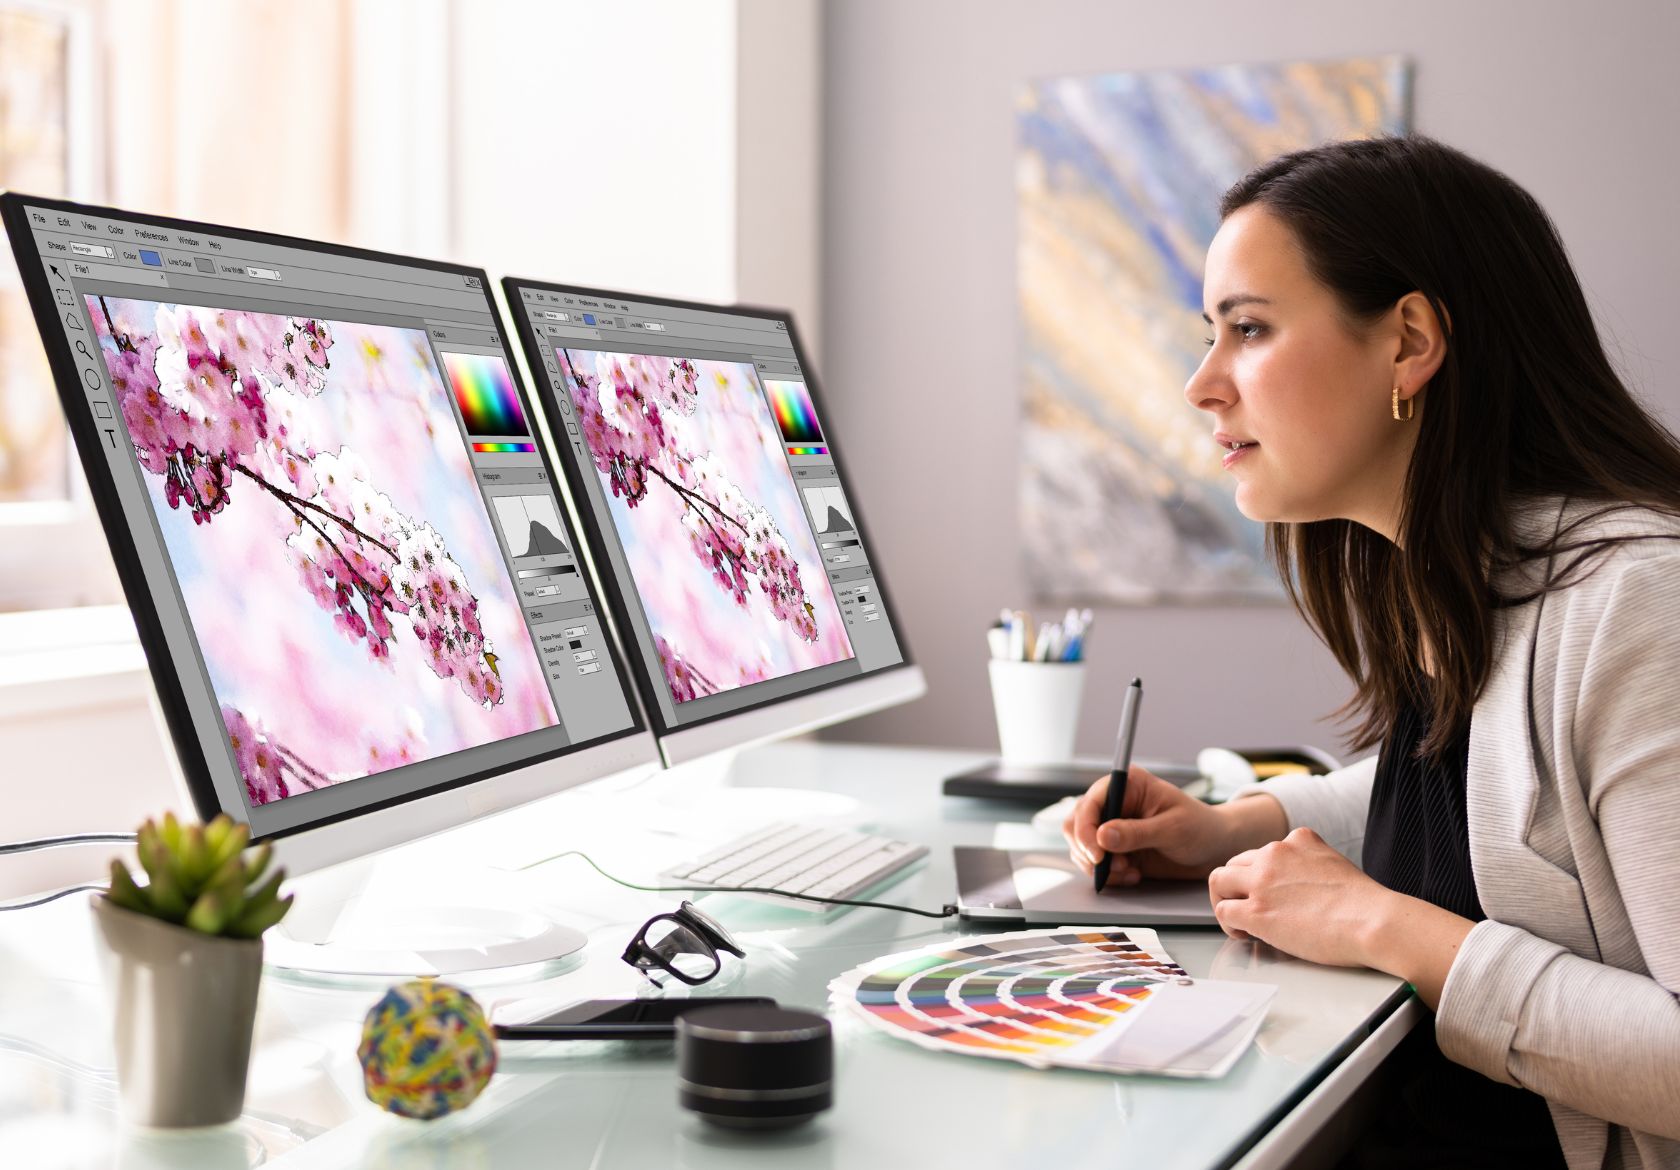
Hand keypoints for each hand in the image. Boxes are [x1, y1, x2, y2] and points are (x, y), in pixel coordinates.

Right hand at [1063, 765, 1240, 885]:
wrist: (1213, 848)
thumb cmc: (1200, 828)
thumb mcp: (1172, 829)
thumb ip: (1136, 833)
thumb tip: (1102, 836)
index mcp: (1127, 785)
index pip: (1090, 803)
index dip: (1086, 829)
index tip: (1097, 854)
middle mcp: (1114, 803)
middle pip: (1076, 825)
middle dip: (1088, 851)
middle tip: (1111, 868)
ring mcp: (1112, 827)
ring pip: (1081, 846)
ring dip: (1099, 866)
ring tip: (1128, 872)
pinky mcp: (1115, 849)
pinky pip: (1096, 864)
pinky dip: (1109, 875)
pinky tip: (1133, 876)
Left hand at [1207, 827, 1392, 967]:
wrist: (1374, 922)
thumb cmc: (1365, 906)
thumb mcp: (1334, 864)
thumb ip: (1309, 866)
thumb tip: (1298, 887)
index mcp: (1297, 841)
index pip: (1262, 853)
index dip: (1262, 876)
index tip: (1270, 894)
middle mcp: (1275, 854)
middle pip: (1236, 864)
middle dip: (1239, 887)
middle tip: (1249, 908)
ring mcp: (1262, 881)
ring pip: (1220, 881)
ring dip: (1226, 900)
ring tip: (1241, 920)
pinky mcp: (1256, 911)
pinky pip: (1223, 910)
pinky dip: (1229, 923)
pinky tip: (1246, 934)